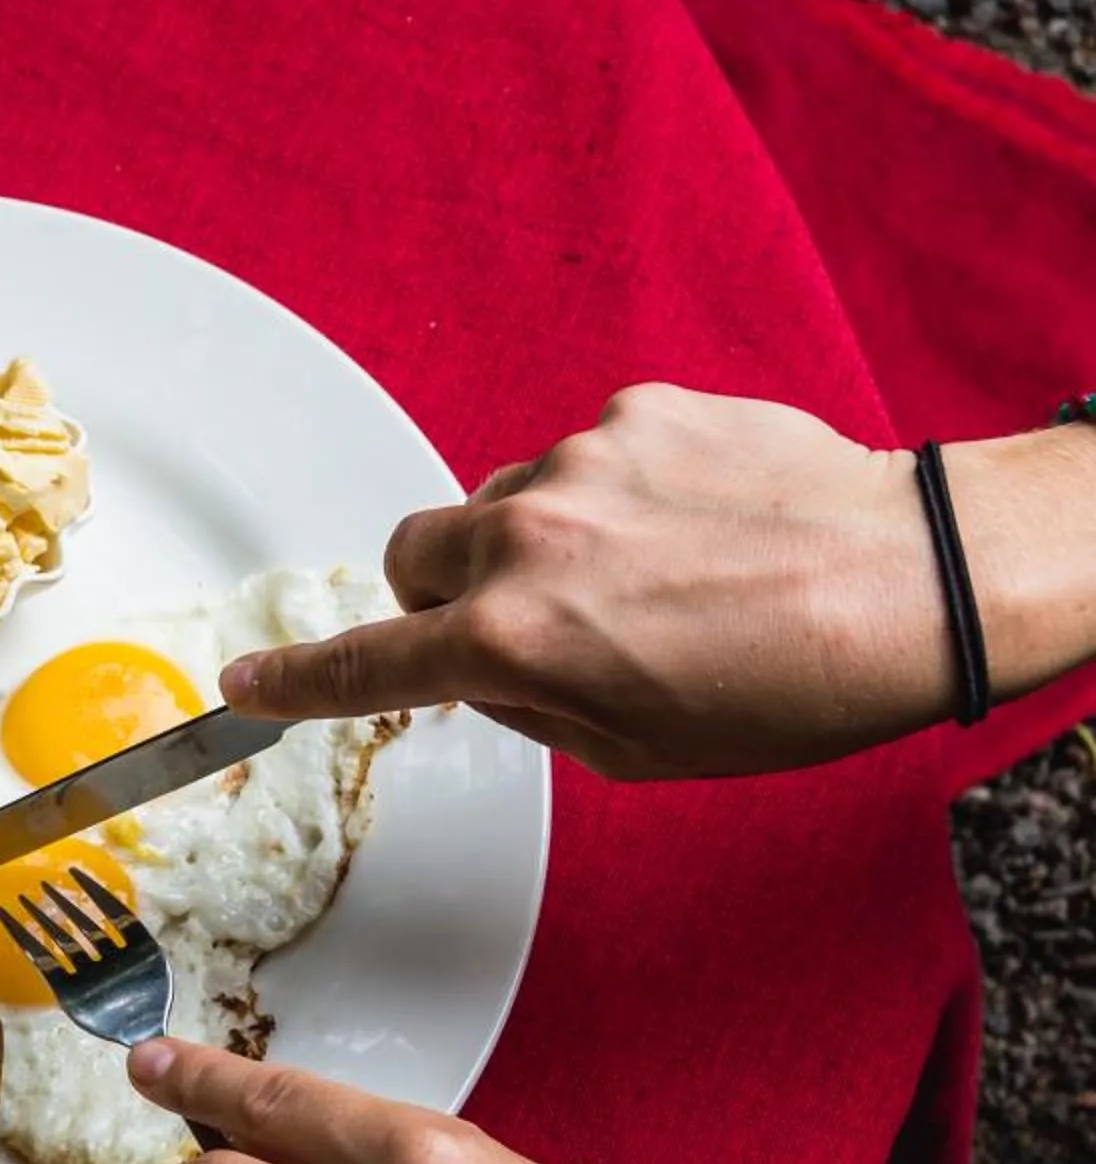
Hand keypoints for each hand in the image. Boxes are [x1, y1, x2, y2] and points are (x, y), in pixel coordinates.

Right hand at [220, 385, 1093, 777]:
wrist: (914, 582)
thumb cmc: (790, 686)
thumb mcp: (635, 750)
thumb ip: (530, 706)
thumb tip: (492, 671)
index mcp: (511, 643)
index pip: (364, 666)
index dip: (294, 684)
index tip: (248, 687)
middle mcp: (525, 543)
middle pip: (413, 555)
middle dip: (442, 593)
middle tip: (519, 626)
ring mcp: (580, 465)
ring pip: (503, 504)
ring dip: (544, 542)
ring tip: (653, 576)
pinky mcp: (641, 413)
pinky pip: (588, 456)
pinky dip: (620, 493)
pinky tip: (697, 526)